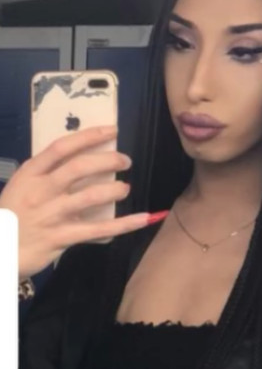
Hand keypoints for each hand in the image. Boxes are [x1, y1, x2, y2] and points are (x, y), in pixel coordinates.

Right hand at [0, 125, 148, 278]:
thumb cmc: (12, 217)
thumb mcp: (21, 187)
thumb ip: (46, 175)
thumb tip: (79, 163)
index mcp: (31, 173)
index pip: (62, 147)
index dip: (89, 136)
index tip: (111, 131)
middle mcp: (41, 190)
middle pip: (79, 168)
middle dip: (107, 160)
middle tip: (125, 160)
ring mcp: (51, 214)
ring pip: (90, 196)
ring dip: (114, 189)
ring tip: (125, 187)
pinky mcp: (61, 237)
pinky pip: (98, 229)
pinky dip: (123, 224)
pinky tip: (142, 219)